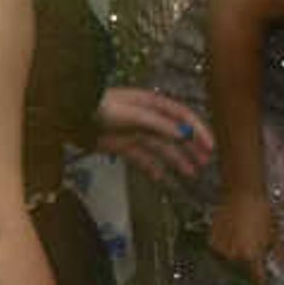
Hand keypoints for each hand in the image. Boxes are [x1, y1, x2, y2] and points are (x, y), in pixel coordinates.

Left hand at [90, 85, 211, 190]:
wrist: (74, 116)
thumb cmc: (103, 108)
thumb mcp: (133, 113)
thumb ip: (158, 124)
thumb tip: (183, 134)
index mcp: (153, 106)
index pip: (182, 117)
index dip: (198, 130)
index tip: (210, 146)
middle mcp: (148, 119)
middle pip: (175, 134)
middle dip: (191, 147)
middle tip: (205, 162)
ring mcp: (137, 133)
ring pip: (163, 149)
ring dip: (178, 160)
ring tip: (191, 173)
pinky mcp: (124, 146)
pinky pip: (144, 159)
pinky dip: (154, 168)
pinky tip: (163, 178)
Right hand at [206, 186, 275, 281]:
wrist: (242, 193)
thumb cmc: (263, 211)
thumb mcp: (275, 232)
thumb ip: (277, 252)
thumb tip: (282, 266)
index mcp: (253, 255)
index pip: (257, 277)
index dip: (261, 280)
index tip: (263, 280)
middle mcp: (236, 255)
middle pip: (242, 268)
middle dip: (247, 263)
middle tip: (251, 249)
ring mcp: (222, 249)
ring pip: (230, 259)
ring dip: (235, 254)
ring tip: (241, 238)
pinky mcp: (212, 240)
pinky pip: (219, 249)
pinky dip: (224, 245)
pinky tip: (231, 233)